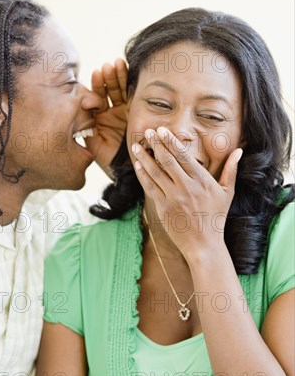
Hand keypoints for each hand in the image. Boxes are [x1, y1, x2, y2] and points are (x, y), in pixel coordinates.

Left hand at [85, 58, 127, 177]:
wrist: (129, 173)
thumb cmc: (110, 162)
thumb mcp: (94, 147)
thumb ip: (86, 132)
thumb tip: (77, 116)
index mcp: (98, 119)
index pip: (96, 98)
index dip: (96, 85)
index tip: (96, 73)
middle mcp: (111, 113)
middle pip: (108, 91)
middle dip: (108, 78)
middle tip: (106, 67)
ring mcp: (125, 113)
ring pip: (121, 91)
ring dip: (118, 77)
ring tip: (116, 64)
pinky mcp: (138, 114)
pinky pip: (135, 97)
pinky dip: (132, 85)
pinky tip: (130, 72)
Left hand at [132, 126, 242, 259]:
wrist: (203, 244)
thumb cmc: (216, 218)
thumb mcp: (227, 193)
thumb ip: (231, 170)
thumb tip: (239, 151)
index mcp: (202, 180)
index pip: (183, 155)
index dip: (171, 141)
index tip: (162, 130)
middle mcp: (186, 187)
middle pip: (167, 160)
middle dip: (156, 144)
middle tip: (147, 131)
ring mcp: (173, 197)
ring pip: (156, 172)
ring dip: (145, 157)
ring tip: (137, 146)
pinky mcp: (163, 208)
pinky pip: (150, 187)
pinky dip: (143, 175)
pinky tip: (138, 165)